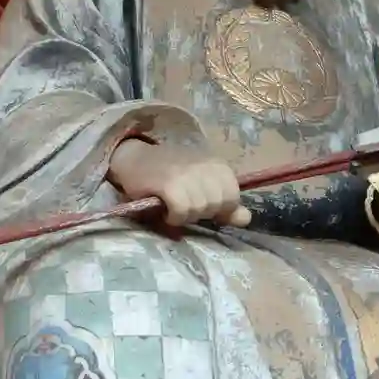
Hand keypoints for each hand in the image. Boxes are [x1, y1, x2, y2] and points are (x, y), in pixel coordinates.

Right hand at [107, 138, 251, 227]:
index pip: (233, 197)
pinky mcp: (170, 183)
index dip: (218, 208)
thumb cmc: (167, 174)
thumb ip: (224, 204)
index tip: (200, 204)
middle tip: (183, 205)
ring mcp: (188, 174)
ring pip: (200, 209)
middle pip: (216, 206)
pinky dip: (174, 217)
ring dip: (185, 215)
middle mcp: (206, 167)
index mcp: (217, 165)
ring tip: (173, 206)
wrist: (133, 159)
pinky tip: (166, 210)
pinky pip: (182, 211)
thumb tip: (245, 219)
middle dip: (200, 212)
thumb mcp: (201, 186)